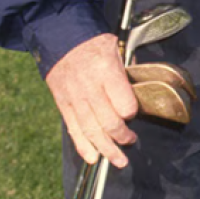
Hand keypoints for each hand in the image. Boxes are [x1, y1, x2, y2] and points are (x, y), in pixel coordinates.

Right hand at [46, 34, 138, 167]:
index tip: (133, 113)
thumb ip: (127, 72)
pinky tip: (94, 158)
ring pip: (92, 131)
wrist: (60, 38)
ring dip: (107, 149)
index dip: (131, 112)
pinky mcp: (63, 105)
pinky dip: (83, 146)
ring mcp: (74, 99)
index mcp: (106, 71)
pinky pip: (74, 130)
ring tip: (119, 160)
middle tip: (131, 141)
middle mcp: (90, 88)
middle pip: (109, 123)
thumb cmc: (93, 43)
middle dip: (123, 137)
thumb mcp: (116, 48)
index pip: (124, 104)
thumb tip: (139, 91)